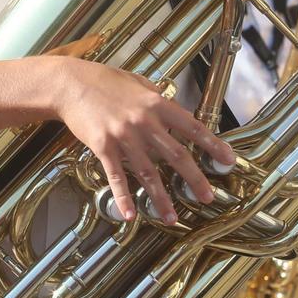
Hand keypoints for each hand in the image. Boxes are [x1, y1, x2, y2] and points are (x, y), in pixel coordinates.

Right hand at [50, 58, 233, 223]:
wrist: (70, 84)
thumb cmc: (103, 81)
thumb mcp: (137, 82)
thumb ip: (156, 96)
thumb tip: (174, 107)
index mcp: (156, 104)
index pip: (193, 127)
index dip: (213, 145)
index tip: (228, 160)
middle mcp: (144, 122)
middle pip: (176, 155)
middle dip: (194, 179)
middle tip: (206, 197)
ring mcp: (123, 136)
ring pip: (148, 173)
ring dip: (161, 198)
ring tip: (171, 217)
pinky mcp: (103, 147)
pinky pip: (116, 176)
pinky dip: (123, 197)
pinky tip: (129, 214)